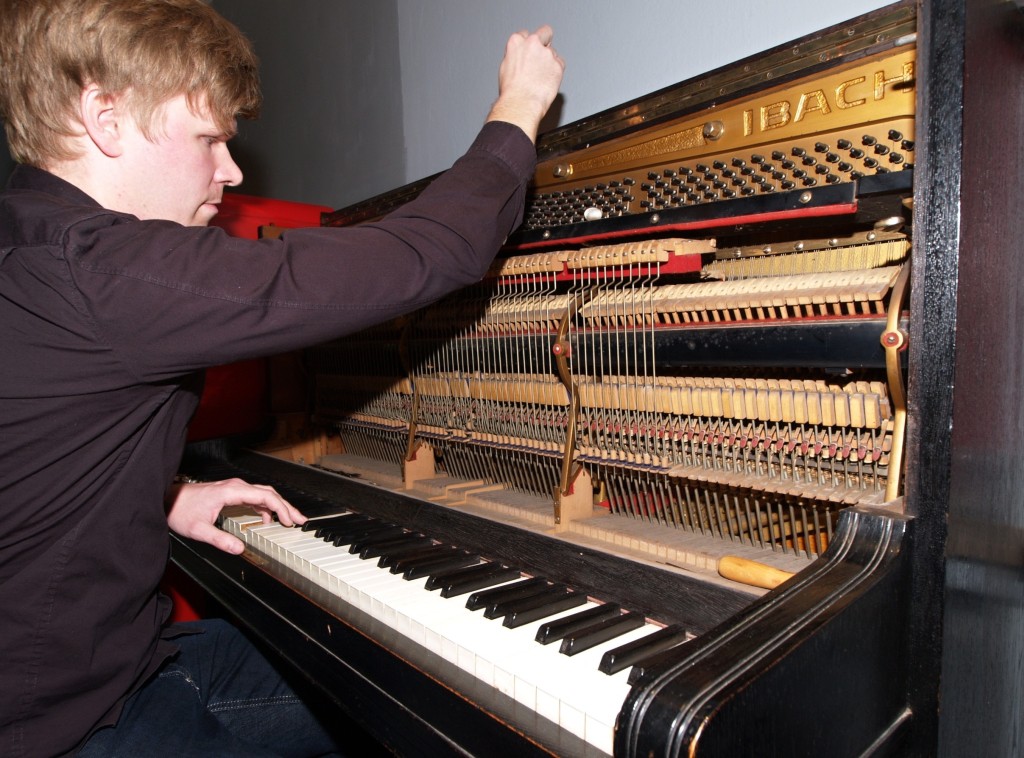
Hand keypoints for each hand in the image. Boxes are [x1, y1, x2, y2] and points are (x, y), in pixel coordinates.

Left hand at [165, 478, 306, 554]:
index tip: (290, 521)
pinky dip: (266, 506)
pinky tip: (268, 518)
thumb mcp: (199, 530)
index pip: (265, 496)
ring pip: (264, 494)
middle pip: (269, 493)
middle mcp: (236, 486)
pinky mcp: (231, 492)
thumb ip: (220, 540)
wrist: (168, 499)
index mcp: (232, 491)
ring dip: (278, 506)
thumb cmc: (180, 510)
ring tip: (290, 520)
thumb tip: (240, 549)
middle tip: (300, 520)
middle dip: (287, 507)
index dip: (281, 508)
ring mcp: (234, 488)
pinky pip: (255, 497)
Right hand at [486, 25, 564, 141]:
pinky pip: (560, 64)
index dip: (529, 44)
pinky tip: (548, 81)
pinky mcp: (558, 64)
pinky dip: (556, 72)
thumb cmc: (511, 91)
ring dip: (549, 62)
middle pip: (545, 32)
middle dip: (545, 40)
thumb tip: (521, 57)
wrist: (521, 103)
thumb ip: (516, 56)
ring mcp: (547, 53)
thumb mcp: (505, 67)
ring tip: (541, 78)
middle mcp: (532, 44)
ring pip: (553, 52)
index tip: (529, 52)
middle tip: (543, 54)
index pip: (526, 34)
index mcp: (516, 42)